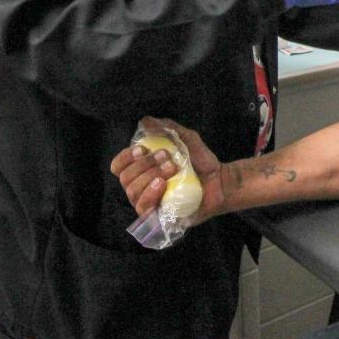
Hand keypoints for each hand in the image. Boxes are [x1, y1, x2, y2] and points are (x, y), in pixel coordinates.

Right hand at [109, 117, 228, 224]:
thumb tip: (145, 121)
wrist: (220, 180)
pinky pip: (143, 209)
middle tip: (167, 156)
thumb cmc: (202, 161)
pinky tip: (163, 184)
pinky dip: (150, 194)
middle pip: (125, 178)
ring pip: (132, 192)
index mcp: (142, 169)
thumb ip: (167, 128)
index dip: (125, 157)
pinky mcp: (158, 217)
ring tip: (172, 168)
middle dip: (144, 164)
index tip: (142, 149)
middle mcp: (141, 187)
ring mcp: (149, 203)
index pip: (118, 166)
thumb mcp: (187, 139)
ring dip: (150, 176)